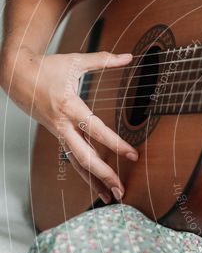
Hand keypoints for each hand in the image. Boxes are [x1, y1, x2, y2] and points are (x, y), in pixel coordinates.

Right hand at [3, 47, 137, 202]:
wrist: (16, 75)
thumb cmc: (47, 67)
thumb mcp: (75, 61)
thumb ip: (104, 60)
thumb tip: (129, 56)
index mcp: (69, 106)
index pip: (95, 130)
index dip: (115, 144)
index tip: (133, 154)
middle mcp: (63, 125)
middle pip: (84, 156)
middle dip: (104, 174)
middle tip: (122, 189)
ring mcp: (59, 132)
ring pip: (77, 162)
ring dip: (95, 181)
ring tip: (112, 196)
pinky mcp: (57, 135)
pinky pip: (72, 158)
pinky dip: (86, 172)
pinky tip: (98, 185)